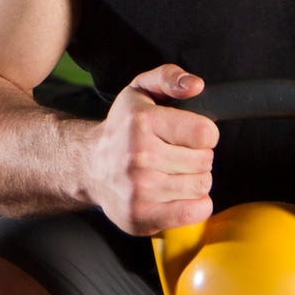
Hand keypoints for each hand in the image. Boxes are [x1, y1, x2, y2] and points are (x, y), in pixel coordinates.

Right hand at [86, 64, 216, 235]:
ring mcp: (139, 190)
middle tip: (175, 154)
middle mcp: (138, 157)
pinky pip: (195, 212)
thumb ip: (169, 77)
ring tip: (172, 173)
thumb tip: (195, 85)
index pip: (205, 133)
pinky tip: (175, 194)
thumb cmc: (122, 127)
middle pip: (205, 161)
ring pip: (201, 186)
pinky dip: (195, 205)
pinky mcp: (141, 217)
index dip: (203, 133)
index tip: (188, 134)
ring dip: (194, 180)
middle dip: (197, 157)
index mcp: (142, 122)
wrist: (89, 166)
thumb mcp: (141, 90)